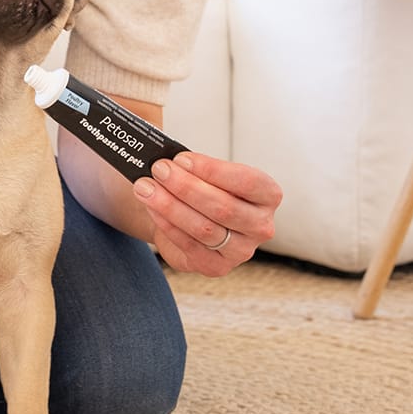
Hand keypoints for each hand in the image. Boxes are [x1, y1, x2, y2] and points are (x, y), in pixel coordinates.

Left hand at [133, 153, 281, 275]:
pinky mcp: (217, 266)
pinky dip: (166, 224)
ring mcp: (241, 250)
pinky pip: (189, 245)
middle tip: (158, 170)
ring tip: (145, 187)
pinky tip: (151, 207)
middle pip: (223, 207)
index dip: (212, 170)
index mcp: (267, 194)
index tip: (181, 158)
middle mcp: (261, 225)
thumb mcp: (204, 169)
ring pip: (204, 228)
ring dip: (169, 205)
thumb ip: (191, 160)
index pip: (246, 181)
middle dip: (185, 186)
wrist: (192, 217)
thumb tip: (161, 147)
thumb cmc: (203, 187)